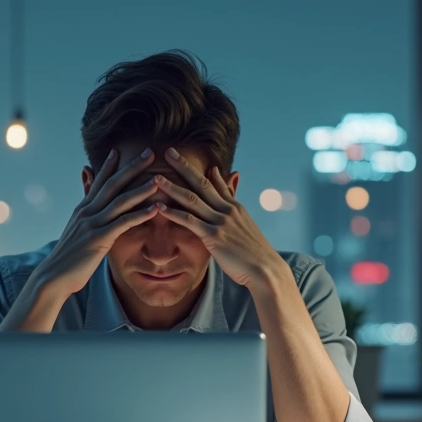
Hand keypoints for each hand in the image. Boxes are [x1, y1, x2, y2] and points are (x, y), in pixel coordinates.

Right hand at [32, 148, 161, 295]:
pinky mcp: (98, 239)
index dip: (109, 165)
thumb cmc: (68, 257)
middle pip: (112, 184)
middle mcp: (87, 212)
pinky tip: (155, 209)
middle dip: (131, 167)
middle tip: (149, 152)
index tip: (120, 149)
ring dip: (141, 189)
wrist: (54, 276)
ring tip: (159, 178)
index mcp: (83, 209)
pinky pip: (123, 223)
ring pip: (120, 201)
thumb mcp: (75, 231)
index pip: (98, 181)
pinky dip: (140, 214)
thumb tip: (85, 208)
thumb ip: (83, 215)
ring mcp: (92, 224)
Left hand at [154, 147, 285, 289]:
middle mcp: (227, 210)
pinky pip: (190, 221)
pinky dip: (173, 212)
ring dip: (172, 187)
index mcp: (234, 206)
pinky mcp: (214, 236)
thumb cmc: (253, 252)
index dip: (196, 169)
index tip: (180, 156)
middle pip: (202, 183)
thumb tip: (229, 195)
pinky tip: (159, 206)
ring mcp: (220, 222)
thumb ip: (233, 210)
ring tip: (155, 178)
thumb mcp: (244, 226)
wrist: (265, 269)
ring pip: (192, 199)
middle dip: (184, 166)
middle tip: (168, 151)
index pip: (214, 182)